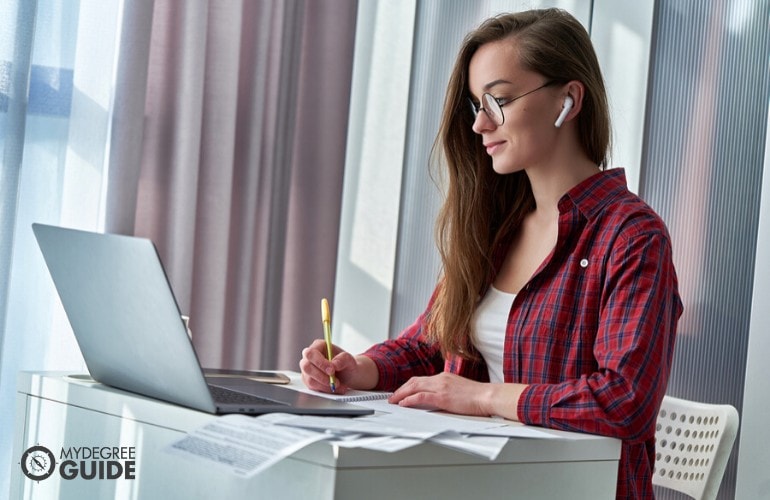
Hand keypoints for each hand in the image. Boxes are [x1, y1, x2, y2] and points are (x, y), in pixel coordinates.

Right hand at [299, 340, 377, 392]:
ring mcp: (308, 369)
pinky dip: (325, 389)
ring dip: (325, 385)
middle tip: (334, 381)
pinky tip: (334, 388)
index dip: (320, 362)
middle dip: (321, 376)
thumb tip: (334, 364)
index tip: (332, 370)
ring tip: (338, 385)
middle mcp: (310, 357)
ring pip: (309, 379)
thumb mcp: (350, 359)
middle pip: (306, 366)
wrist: (348, 375)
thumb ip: (344, 358)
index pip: (311, 353)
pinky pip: (313, 387)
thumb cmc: (347, 364)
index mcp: (318, 346)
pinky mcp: (309, 380)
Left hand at [388, 372, 525, 419]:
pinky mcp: (442, 397)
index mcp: (444, 377)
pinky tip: (403, 403)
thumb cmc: (478, 396)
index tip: (402, 391)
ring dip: (401, 394)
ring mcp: (441, 387)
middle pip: (414, 381)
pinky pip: (420, 397)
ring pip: (414, 387)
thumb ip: (447, 390)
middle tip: (392, 397)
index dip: (409, 385)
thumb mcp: (459, 389)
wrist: (488, 396)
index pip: (421, 379)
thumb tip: (439, 398)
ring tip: (393, 401)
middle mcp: (440, 379)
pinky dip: (409, 399)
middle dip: (401, 389)